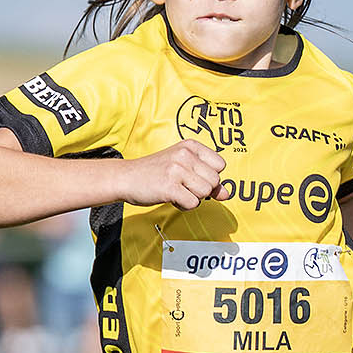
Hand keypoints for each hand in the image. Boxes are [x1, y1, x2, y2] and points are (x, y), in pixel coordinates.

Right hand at [115, 140, 229, 209]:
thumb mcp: (182, 169)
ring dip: (192, 198)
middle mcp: (184, 155)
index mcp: (190, 146)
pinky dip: (184, 206)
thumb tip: (227, 194)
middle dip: (201, 189)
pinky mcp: (169, 187)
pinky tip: (171, 198)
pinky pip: (193, 203)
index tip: (191, 176)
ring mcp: (176, 170)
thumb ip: (206, 179)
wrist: (124, 178)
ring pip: (205, 193)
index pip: (220, 165)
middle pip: (214, 181)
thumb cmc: (154, 173)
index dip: (208, 176)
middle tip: (181, 186)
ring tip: (176, 191)